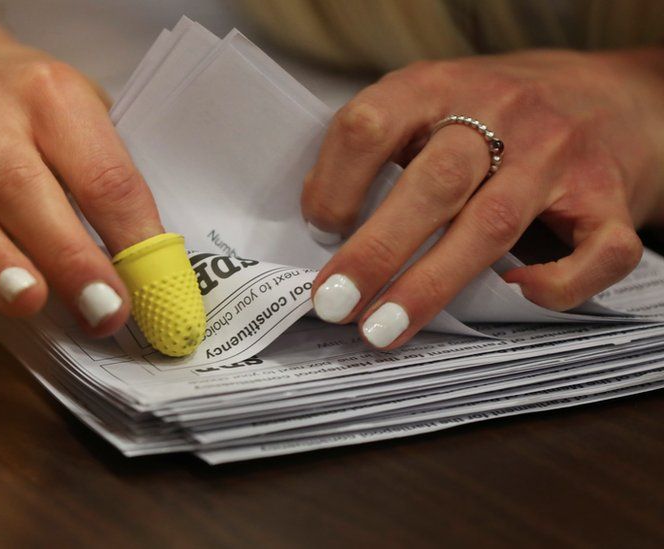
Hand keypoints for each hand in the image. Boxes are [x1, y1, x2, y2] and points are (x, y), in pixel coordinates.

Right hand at [0, 2, 162, 335]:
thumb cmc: (32, 110)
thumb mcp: (83, 120)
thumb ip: (110, 185)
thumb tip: (151, 272)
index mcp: (50, 96)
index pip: (100, 173)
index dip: (129, 235)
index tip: (152, 290)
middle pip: (26, 190)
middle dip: (68, 253)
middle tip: (102, 308)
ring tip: (25, 301)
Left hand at [304, 48, 663, 348]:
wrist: (610, 94)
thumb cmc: (496, 112)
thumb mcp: (431, 100)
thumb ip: (383, 147)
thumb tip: (327, 227)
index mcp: (439, 86)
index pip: (372, 126)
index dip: (335, 182)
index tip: (320, 229)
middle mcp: (502, 114)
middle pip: (432, 184)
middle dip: (375, 251)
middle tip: (334, 303)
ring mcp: (559, 155)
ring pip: (493, 225)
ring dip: (431, 284)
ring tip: (383, 328)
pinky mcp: (609, 197)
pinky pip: (595, 251)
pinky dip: (557, 283)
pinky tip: (520, 292)